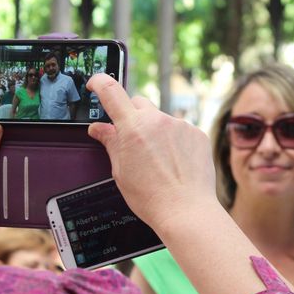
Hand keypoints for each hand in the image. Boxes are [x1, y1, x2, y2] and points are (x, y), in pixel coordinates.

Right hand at [87, 74, 216, 232]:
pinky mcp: (197, 133)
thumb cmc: (150, 196)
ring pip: (161, 119)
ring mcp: (180, 125)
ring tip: (159, 161)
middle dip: (132, 116)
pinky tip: (176, 163)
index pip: (111, 92)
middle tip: (131, 140)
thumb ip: (111, 143)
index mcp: (132, 128)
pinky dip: (175, 141)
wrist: (186, 210)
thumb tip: (99, 128)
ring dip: (156, 131)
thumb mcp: (120, 171)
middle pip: (138, 103)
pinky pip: (181, 130)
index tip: (95, 84)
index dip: (100, 83)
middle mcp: (157, 120)